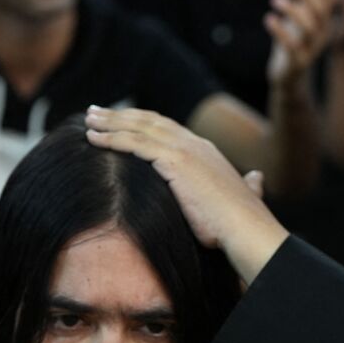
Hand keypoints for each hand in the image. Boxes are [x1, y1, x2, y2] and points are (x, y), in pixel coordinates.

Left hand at [84, 106, 287, 279]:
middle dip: (119, 115)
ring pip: (137, 128)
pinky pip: (133, 143)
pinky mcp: (174, 160)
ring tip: (88, 119)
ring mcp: (183, 149)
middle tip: (95, 112)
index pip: (166, 128)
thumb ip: (247, 184)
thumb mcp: (243, 197)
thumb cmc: (241, 224)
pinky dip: (111, 138)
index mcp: (205, 150)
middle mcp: (193, 143)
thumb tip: (256, 178)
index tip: (120, 120)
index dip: (141, 121)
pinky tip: (92, 138)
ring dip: (109, 122)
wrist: (248, 230)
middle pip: (147, 121)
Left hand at [265, 0, 336, 85]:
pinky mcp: (297, 61)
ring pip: (309, 27)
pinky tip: (269, 18)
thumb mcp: (302, 15)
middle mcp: (323, 34)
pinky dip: (280, 31)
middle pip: (321, 11)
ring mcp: (311, 49)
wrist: (289, 75)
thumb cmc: (295, 39)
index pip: (331, 0)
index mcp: (325, 21)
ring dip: (292, 9)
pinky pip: (292, 46)